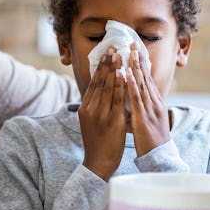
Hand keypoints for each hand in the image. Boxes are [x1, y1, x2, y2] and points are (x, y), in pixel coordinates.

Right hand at [79, 48, 126, 179]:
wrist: (97, 164)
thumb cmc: (98, 143)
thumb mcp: (92, 122)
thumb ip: (96, 107)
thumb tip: (101, 92)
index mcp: (85, 108)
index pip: (93, 83)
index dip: (100, 67)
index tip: (106, 53)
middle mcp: (90, 109)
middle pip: (99, 81)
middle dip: (106, 63)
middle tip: (112, 46)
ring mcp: (100, 115)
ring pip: (107, 87)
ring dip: (113, 69)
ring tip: (118, 54)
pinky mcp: (111, 121)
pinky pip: (116, 100)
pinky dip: (119, 85)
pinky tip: (124, 74)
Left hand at [126, 43, 170, 156]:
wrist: (160, 158)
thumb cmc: (152, 142)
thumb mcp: (150, 121)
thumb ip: (144, 109)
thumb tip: (136, 100)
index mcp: (156, 103)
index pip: (148, 80)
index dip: (142, 65)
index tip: (136, 50)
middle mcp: (155, 103)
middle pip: (146, 78)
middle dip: (139, 60)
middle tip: (133, 43)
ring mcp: (150, 110)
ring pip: (142, 85)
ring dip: (135, 67)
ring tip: (129, 52)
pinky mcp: (143, 118)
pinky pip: (136, 98)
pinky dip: (131, 84)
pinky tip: (126, 74)